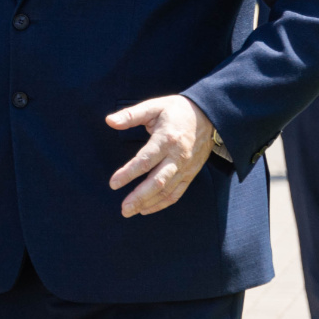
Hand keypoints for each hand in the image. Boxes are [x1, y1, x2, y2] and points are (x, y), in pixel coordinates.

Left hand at [107, 95, 214, 217]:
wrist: (209, 116)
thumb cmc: (177, 110)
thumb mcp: (154, 106)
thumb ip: (131, 114)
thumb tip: (109, 121)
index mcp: (166, 140)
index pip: (145, 161)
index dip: (128, 173)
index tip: (113, 184)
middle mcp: (177, 157)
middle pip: (157, 181)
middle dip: (140, 196)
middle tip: (124, 208)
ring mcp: (185, 167)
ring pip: (167, 191)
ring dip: (149, 203)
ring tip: (130, 211)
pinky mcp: (191, 174)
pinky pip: (177, 193)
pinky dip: (162, 203)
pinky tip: (147, 209)